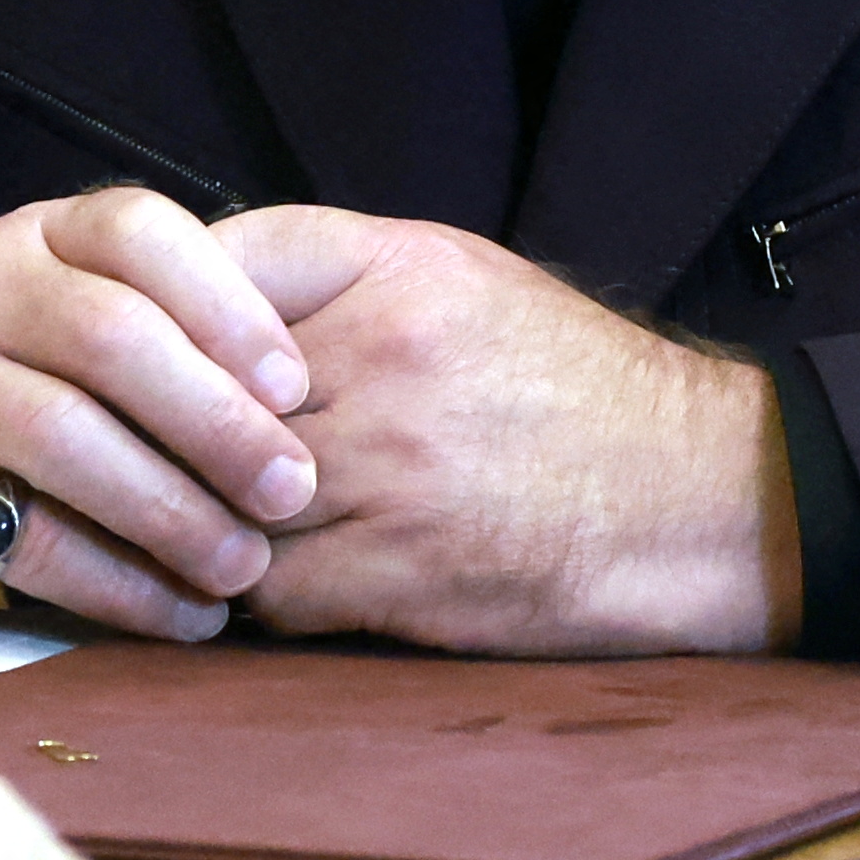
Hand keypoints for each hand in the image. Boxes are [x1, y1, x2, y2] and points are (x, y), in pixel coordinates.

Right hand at [0, 186, 316, 637]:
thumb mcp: (48, 320)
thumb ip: (154, 331)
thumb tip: (310, 403)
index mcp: (32, 243)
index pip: (137, 232)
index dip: (228, 305)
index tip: (299, 384)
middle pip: (111, 336)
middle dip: (219, 420)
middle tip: (294, 491)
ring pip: (66, 436)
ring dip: (173, 511)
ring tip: (243, 569)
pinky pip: (27, 535)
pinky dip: (119, 583)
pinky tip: (177, 615)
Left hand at [214, 207, 790, 653]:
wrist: (703, 498)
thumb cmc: (576, 387)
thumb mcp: (464, 278)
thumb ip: (336, 275)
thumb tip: (202, 302)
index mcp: (395, 270)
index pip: (212, 266)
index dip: (166, 319)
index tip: (163, 357)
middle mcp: (382, 358)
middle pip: (196, 392)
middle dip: (167, 430)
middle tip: (155, 455)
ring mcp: (388, 469)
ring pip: (218, 497)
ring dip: (208, 520)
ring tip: (214, 525)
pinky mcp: (399, 572)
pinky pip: (270, 588)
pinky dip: (262, 594)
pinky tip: (285, 583)